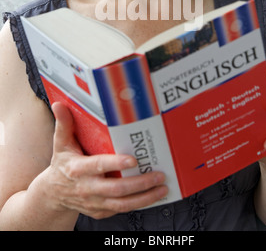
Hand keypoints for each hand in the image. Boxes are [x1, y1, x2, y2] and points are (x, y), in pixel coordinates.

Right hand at [47, 102, 167, 219]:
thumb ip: (64, 125)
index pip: (99, 166)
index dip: (116, 163)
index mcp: (78, 169)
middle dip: (140, 183)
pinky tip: (152, 195)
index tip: (133, 160)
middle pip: (116, 189)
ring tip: (161, 187)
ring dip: (144, 197)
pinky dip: (139, 204)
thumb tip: (59, 105)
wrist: (53, 194)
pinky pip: (122, 209)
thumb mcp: (61, 145)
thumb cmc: (62, 165)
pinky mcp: (101, 211)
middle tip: (158, 175)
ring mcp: (94, 202)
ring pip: (122, 204)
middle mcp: (87, 188)